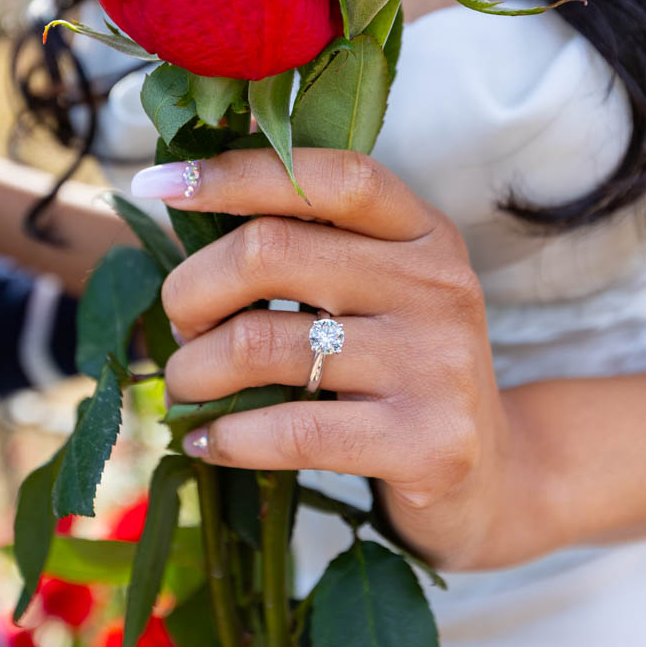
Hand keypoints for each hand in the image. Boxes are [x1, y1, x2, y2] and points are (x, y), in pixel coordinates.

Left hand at [139, 148, 545, 570]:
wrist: (489, 474)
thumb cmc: (401, 362)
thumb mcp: (381, 283)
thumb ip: (310, 237)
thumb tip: (188, 183)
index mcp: (422, 230)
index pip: (326, 176)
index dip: (235, 173)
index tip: (156, 185)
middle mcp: (437, 283)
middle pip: (268, 250)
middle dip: (191, 287)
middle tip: (179, 320)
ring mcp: (434, 362)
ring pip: (258, 343)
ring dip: (192, 369)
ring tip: (187, 383)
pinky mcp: (425, 442)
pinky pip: (286, 430)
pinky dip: (224, 435)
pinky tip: (206, 439)